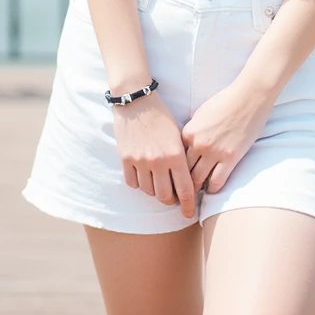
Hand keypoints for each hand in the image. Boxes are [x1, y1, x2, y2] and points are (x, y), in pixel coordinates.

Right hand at [112, 91, 196, 219]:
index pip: (185, 190)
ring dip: (155, 191)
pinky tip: (144, 176)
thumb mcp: (178, 134)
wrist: (137, 100)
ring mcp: (140, 161)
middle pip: (165, 196)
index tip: (189, 214)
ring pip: (148, 191)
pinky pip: (133, 183)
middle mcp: (158, 161)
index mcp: (175, 155)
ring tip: (158, 183)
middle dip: (171, 201)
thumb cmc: (161, 115)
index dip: (188, 206)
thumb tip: (188, 180)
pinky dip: (139, 183)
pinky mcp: (125, 159)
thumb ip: (182, 158)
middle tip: (173, 198)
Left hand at [181, 78, 274, 194]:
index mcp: (189, 132)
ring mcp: (214, 152)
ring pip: (197, 180)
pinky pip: (216, 182)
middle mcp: (198, 144)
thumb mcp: (201, 113)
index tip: (177, 175)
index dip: (176, 168)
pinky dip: (212, 189)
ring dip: (197, 189)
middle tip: (183, 191)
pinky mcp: (230, 158)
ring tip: (197, 193)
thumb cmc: (226, 101)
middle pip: (184, 171)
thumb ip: (193, 131)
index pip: (176, 157)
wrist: (249, 96)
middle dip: (183, 182)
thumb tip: (188, 146)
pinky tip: (212, 188)